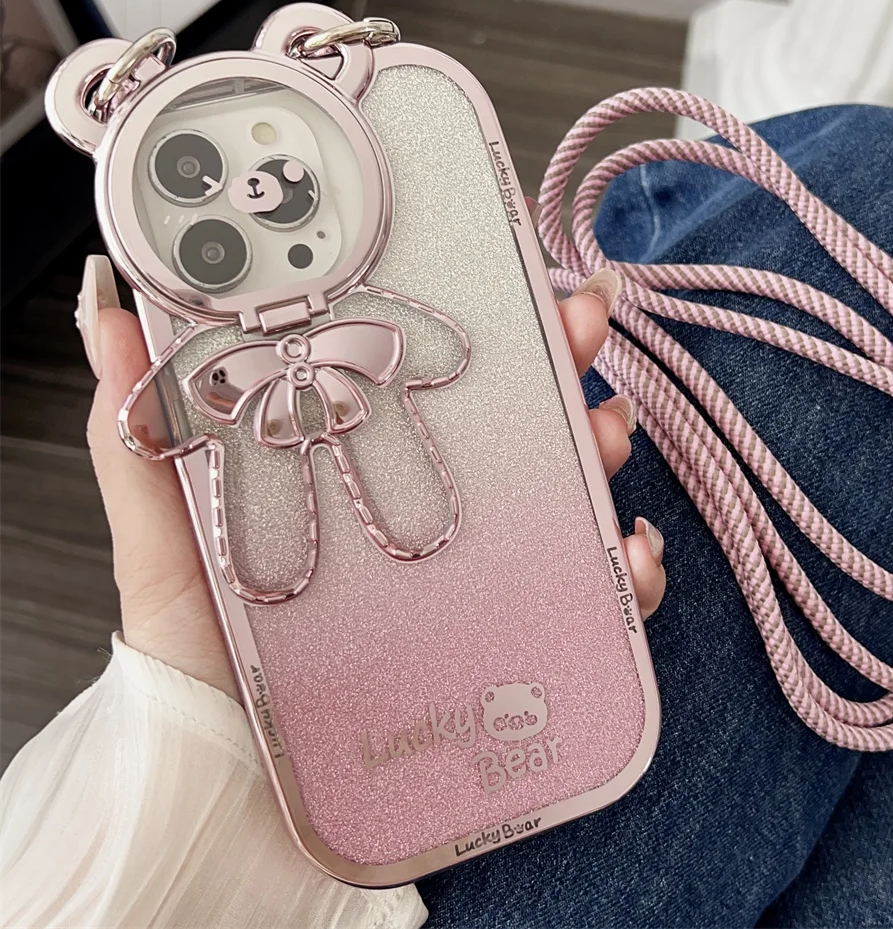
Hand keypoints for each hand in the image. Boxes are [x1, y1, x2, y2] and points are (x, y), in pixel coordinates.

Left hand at [80, 256, 664, 699]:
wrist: (235, 778)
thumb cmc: (202, 650)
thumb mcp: (164, 531)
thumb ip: (138, 429)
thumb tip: (105, 311)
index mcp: (356, 458)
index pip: (429, 365)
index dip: (479, 313)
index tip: (516, 273)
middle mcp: (423, 502)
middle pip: (513, 411)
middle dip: (564, 357)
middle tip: (582, 328)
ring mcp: (471, 564)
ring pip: (563, 485)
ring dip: (603, 447)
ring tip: (606, 437)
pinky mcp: (506, 631)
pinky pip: (585, 591)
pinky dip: (625, 569)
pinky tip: (628, 554)